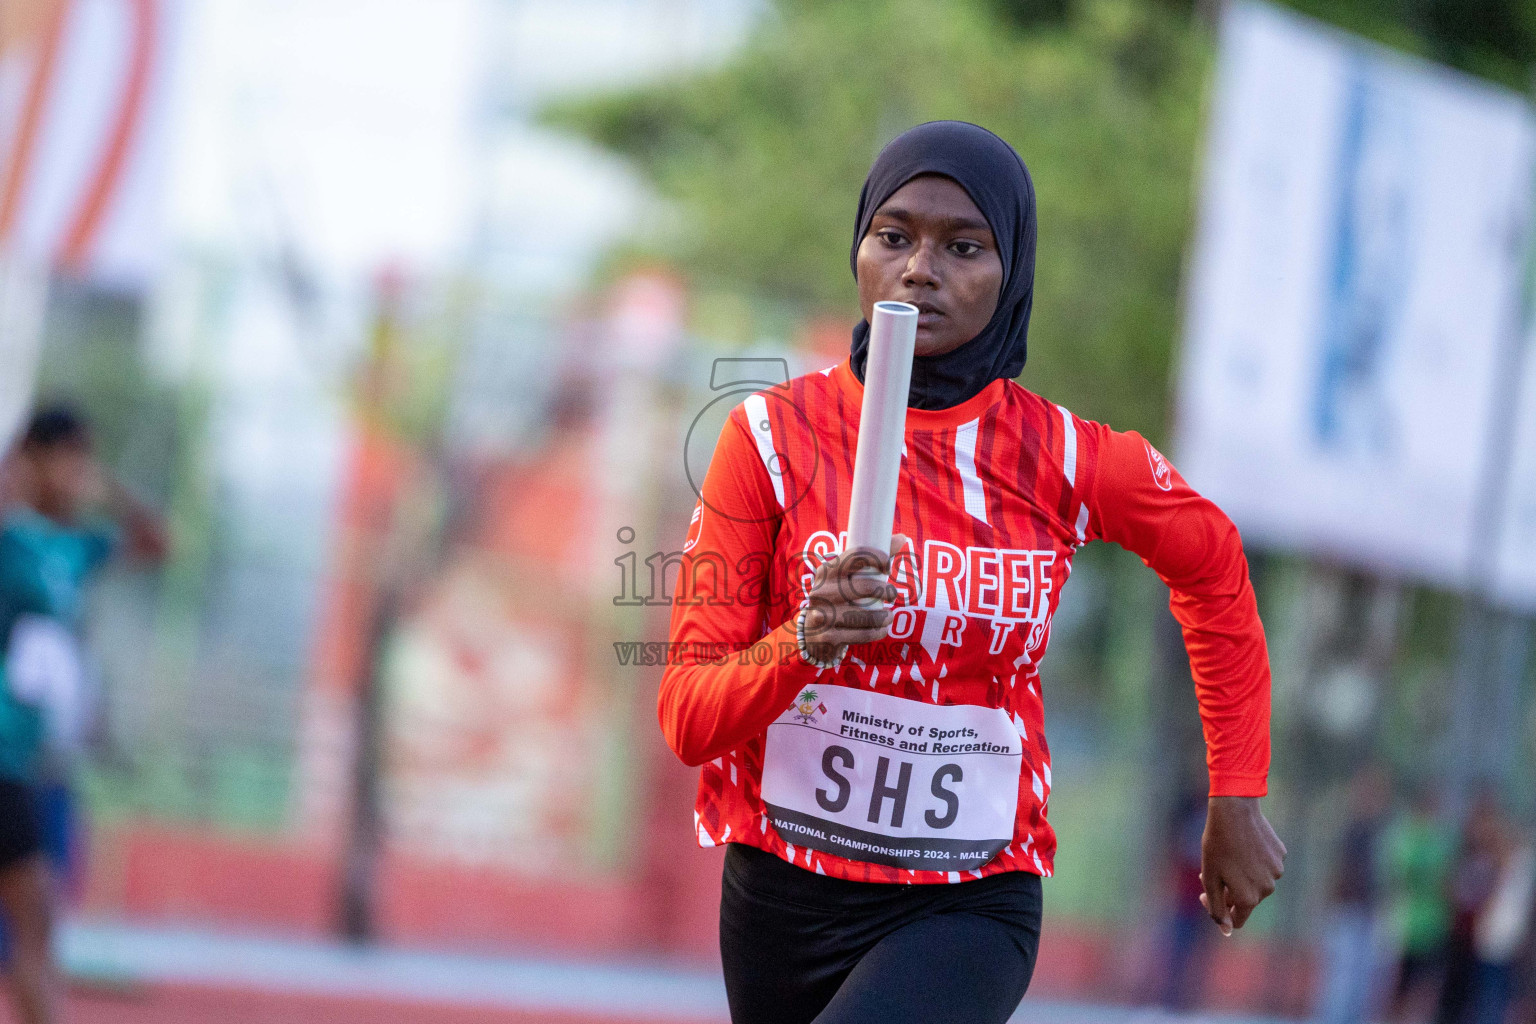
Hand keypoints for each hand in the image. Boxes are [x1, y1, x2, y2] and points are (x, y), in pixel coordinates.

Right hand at [800, 534, 907, 663]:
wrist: (812, 632)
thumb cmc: (837, 598)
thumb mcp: (846, 578)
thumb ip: (871, 559)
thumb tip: (902, 537)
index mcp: (826, 571)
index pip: (855, 556)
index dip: (877, 558)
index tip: (887, 567)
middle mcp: (821, 591)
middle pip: (865, 586)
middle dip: (886, 591)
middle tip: (893, 595)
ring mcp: (823, 615)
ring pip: (865, 615)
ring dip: (884, 616)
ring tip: (889, 616)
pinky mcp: (828, 636)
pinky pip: (861, 635)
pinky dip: (877, 632)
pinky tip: (882, 630)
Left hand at [1199, 796, 1284, 935]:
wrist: (1234, 811)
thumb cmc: (1217, 844)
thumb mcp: (1210, 878)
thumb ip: (1216, 907)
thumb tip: (1226, 931)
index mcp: (1248, 898)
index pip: (1237, 919)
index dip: (1221, 910)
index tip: (1208, 894)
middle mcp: (1267, 889)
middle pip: (1246, 900)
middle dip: (1229, 890)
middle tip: (1213, 868)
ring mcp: (1277, 872)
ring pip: (1256, 882)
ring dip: (1242, 875)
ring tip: (1229, 854)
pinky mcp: (1281, 856)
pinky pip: (1265, 866)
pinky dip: (1253, 861)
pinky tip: (1243, 844)